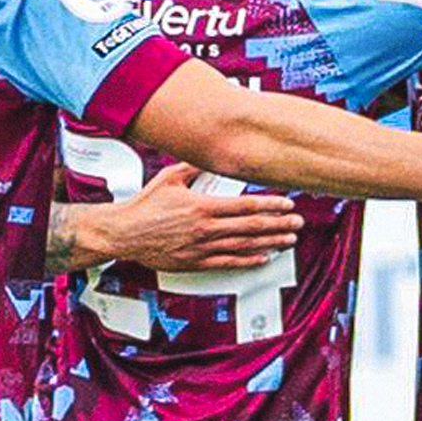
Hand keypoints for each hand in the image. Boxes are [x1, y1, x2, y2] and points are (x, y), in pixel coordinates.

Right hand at [96, 162, 303, 270]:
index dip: (270, 204)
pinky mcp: (196, 262)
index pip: (245, 205)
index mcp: (203, 206)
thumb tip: (212, 157)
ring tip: (288, 240)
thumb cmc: (144, 207)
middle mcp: (206, 229)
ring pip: (245, 246)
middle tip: (297, 223)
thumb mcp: (170, 178)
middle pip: (251, 226)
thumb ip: (194, 167)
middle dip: (278, 224)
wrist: (125, 233)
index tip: (286, 204)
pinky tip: (263, 258)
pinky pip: (228, 263)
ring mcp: (203, 248)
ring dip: (270, 242)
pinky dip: (248, 261)